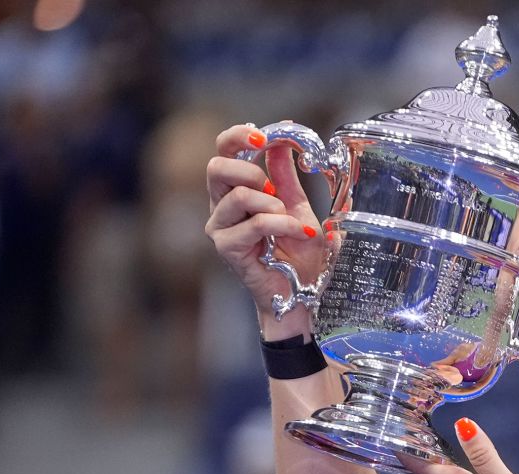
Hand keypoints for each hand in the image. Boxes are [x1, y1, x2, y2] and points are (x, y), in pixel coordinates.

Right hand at [204, 123, 327, 329]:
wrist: (303, 292)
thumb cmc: (298, 254)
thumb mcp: (297, 205)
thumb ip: (285, 175)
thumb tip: (282, 140)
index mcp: (235, 190)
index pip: (223, 151)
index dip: (238, 137)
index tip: (263, 136)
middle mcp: (221, 206)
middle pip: (216, 167)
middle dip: (250, 169)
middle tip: (273, 187)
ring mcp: (220, 228)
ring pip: (237, 195)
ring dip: (272, 204)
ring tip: (291, 220)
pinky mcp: (227, 248)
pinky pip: (255, 224)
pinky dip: (283, 225)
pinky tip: (301, 234)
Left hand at [407, 418, 518, 473]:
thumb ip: (484, 456)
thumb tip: (462, 425)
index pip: (416, 461)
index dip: (402, 440)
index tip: (392, 417)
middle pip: (421, 464)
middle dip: (412, 440)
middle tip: (405, 411)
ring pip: (435, 471)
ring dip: (427, 450)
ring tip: (420, 424)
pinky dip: (443, 461)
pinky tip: (448, 450)